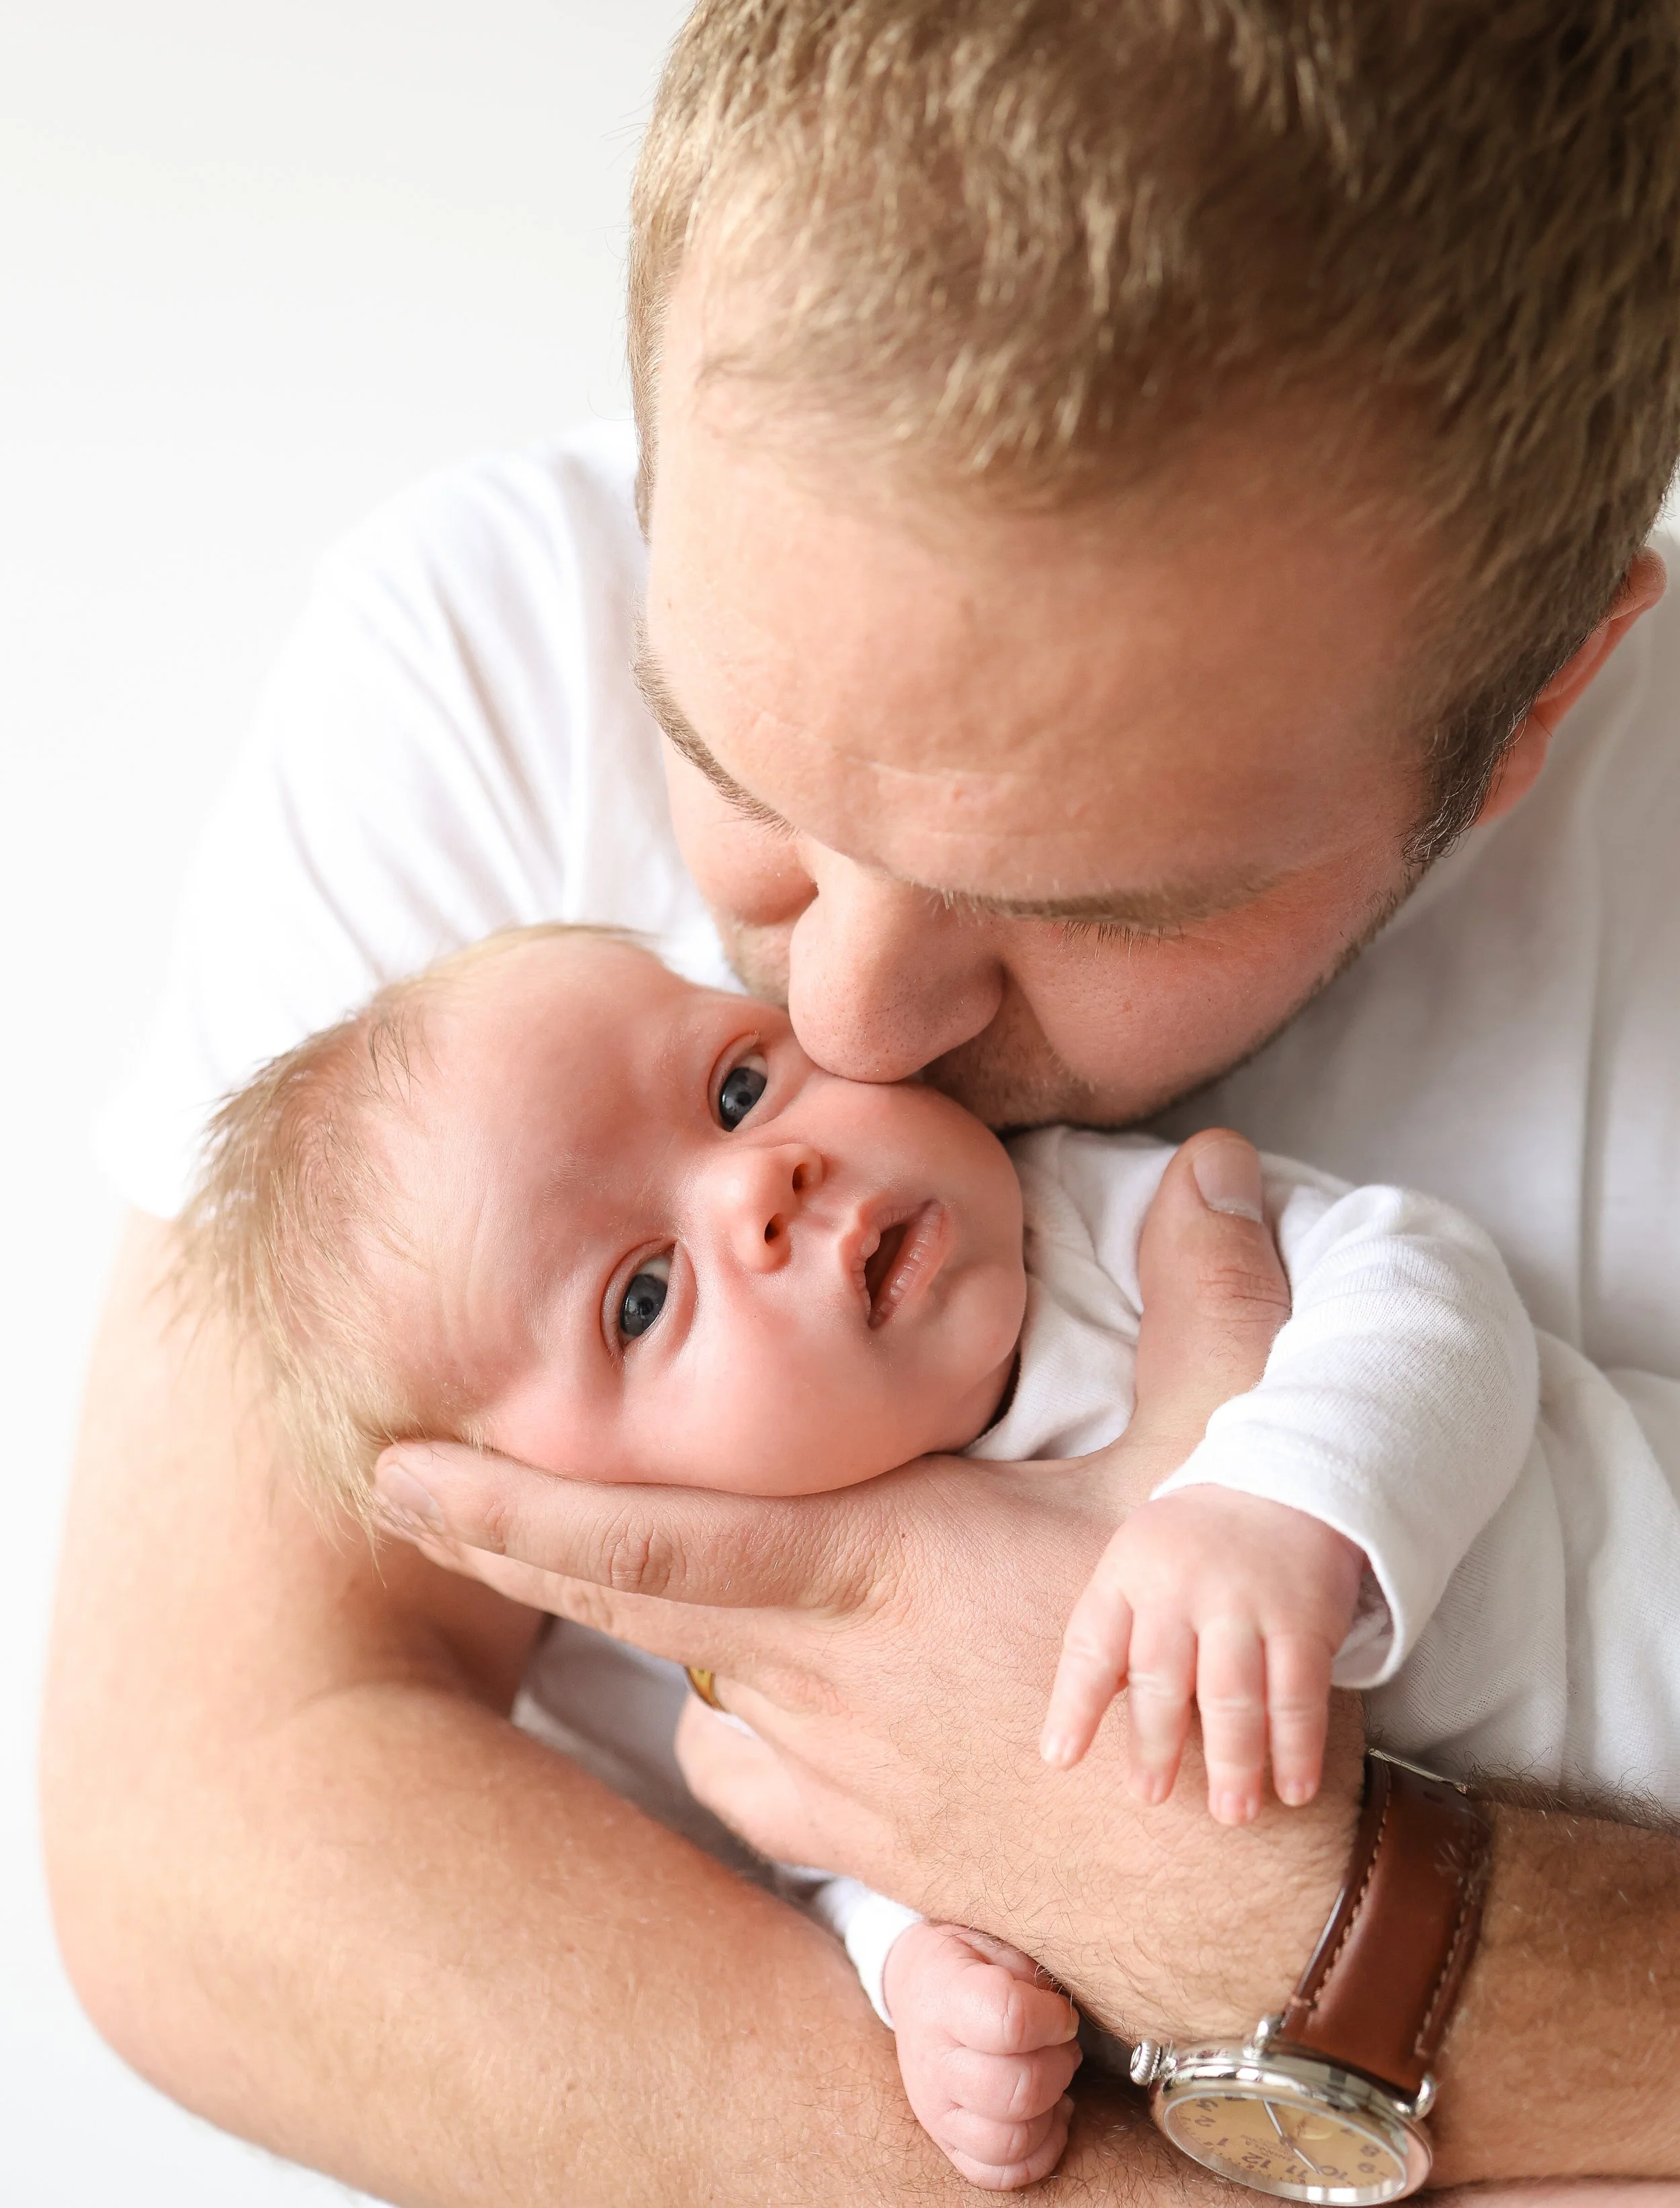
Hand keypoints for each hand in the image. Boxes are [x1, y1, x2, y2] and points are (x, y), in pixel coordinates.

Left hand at [372, 1130, 1361, 2037]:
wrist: (1257, 1917)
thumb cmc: (1216, 1690)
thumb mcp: (1224, 1472)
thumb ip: (1208, 1297)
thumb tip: (1218, 1159)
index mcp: (876, 1570)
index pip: (652, 1537)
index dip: (512, 1505)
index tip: (397, 1469)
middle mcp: (825, 1678)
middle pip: (625, 1608)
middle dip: (504, 1543)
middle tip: (406, 1490)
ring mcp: (839, 1777)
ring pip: (695, 1694)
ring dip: (670, 1635)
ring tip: (678, 1580)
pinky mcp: (872, 1847)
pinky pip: (754, 1778)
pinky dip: (740, 1727)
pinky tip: (780, 1699)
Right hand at [881, 1919, 1080, 2191]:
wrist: (917, 1984)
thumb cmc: (970, 1958)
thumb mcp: (996, 1938)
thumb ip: (1032, 1972)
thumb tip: (1068, 2017)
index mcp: (943, 1996)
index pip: (1009, 2022)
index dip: (1053, 2019)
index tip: (1063, 2012)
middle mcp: (933, 2061)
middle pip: (1014, 2090)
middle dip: (1058, 2066)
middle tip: (1063, 2043)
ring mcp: (936, 2109)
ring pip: (1009, 2140)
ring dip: (1050, 2110)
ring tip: (1055, 2076)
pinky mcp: (946, 2140)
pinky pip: (998, 2174)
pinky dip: (1038, 2152)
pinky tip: (1050, 2114)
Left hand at [1041, 1488, 1364, 1821]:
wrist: (1284, 1480)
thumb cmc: (1194, 1542)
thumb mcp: (1138, 1563)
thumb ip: (1116, 1633)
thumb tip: (1078, 1723)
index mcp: (1130, 1573)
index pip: (1092, 1645)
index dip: (1073, 1706)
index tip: (1060, 1760)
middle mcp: (1182, 1588)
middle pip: (1161, 1679)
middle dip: (1155, 1745)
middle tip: (1151, 1796)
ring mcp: (1244, 1604)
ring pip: (1233, 1697)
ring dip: (1234, 1763)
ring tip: (1232, 1813)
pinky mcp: (1303, 1619)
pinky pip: (1298, 1694)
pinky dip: (1297, 1748)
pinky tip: (1294, 1788)